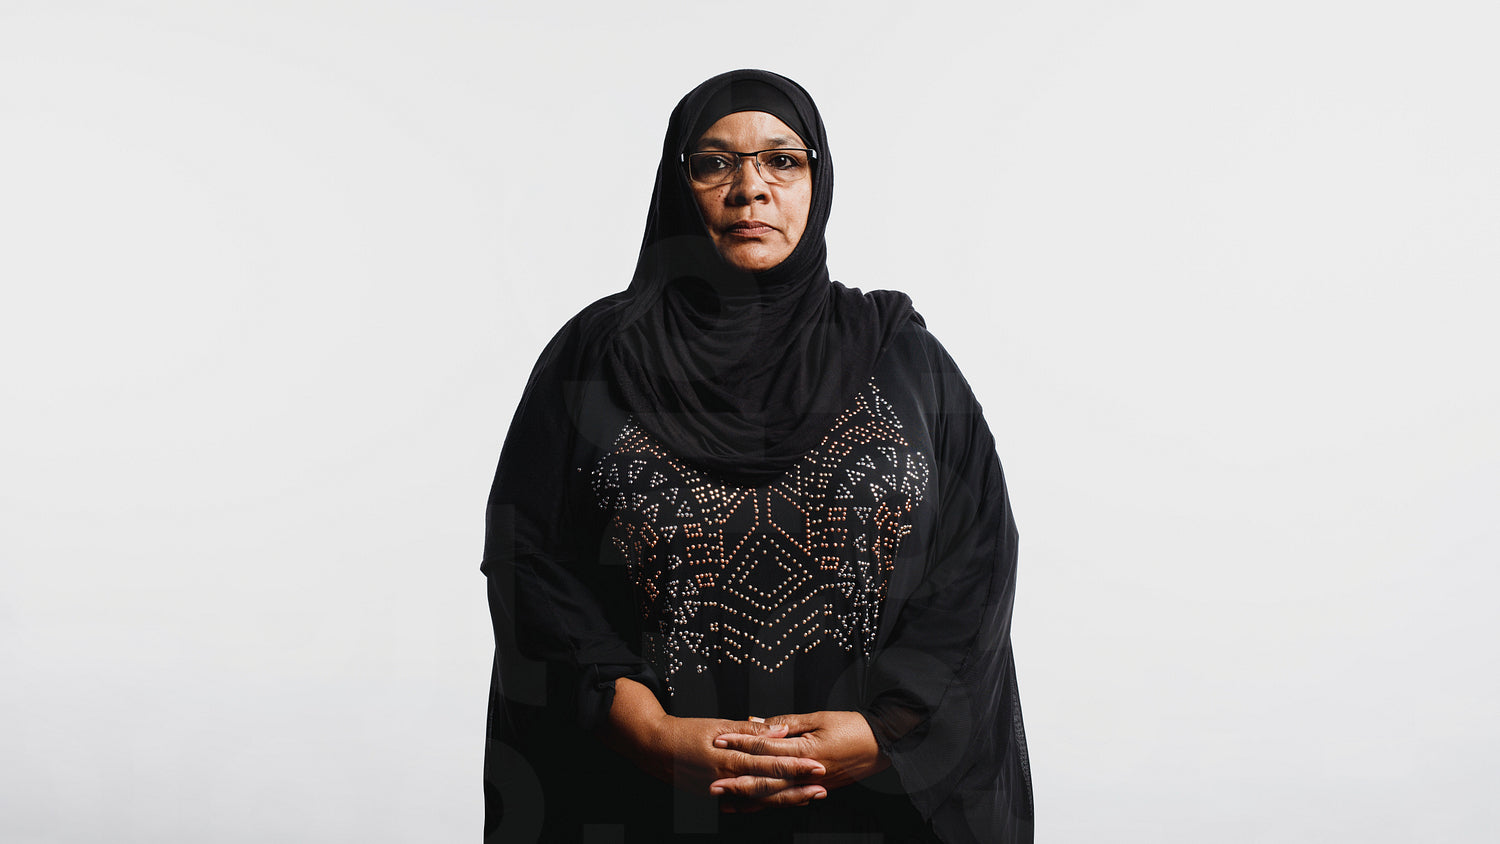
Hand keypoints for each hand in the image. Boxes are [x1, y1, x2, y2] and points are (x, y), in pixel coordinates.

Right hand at [600, 678, 827, 805]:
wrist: (654, 748)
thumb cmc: (686, 732)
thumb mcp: (719, 725)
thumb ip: (752, 731)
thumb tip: (781, 729)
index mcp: (728, 757)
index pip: (768, 763)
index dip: (794, 765)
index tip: (817, 766)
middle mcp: (725, 779)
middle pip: (767, 786)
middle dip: (797, 787)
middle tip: (822, 786)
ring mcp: (718, 793)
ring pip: (758, 799)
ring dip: (784, 799)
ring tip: (809, 796)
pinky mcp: (712, 800)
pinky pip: (742, 805)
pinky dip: (762, 804)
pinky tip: (780, 802)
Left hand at [710, 710, 888, 810]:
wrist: (884, 744)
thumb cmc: (854, 727)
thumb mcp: (819, 717)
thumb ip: (786, 723)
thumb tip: (758, 723)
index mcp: (805, 751)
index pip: (765, 747)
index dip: (740, 744)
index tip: (719, 741)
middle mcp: (807, 772)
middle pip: (765, 779)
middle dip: (737, 782)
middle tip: (712, 784)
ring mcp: (812, 784)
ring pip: (775, 795)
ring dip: (749, 798)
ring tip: (726, 801)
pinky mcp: (818, 789)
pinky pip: (789, 798)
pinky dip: (769, 802)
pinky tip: (755, 805)